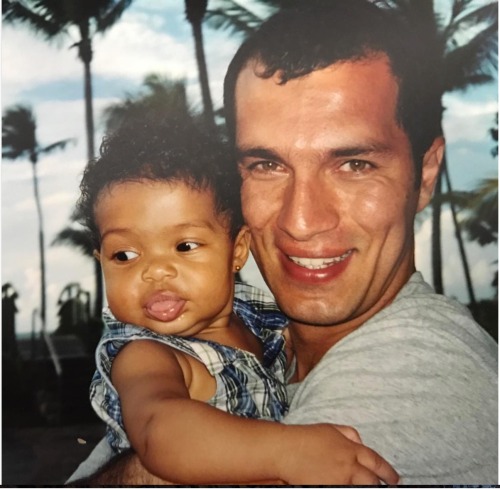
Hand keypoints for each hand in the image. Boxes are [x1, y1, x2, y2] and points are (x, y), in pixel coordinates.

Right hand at [276, 423, 398, 484]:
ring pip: (361, 488)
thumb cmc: (305, 437)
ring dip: (365, 487)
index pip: (376, 462)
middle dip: (378, 484)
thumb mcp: (330, 429)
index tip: (394, 478)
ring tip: (367, 487)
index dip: (388, 471)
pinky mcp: (329, 488)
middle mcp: (349, 466)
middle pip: (372, 480)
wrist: (286, 450)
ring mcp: (340, 480)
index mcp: (351, 449)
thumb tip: (360, 440)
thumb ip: (349, 434)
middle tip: (383, 486)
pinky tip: (345, 486)